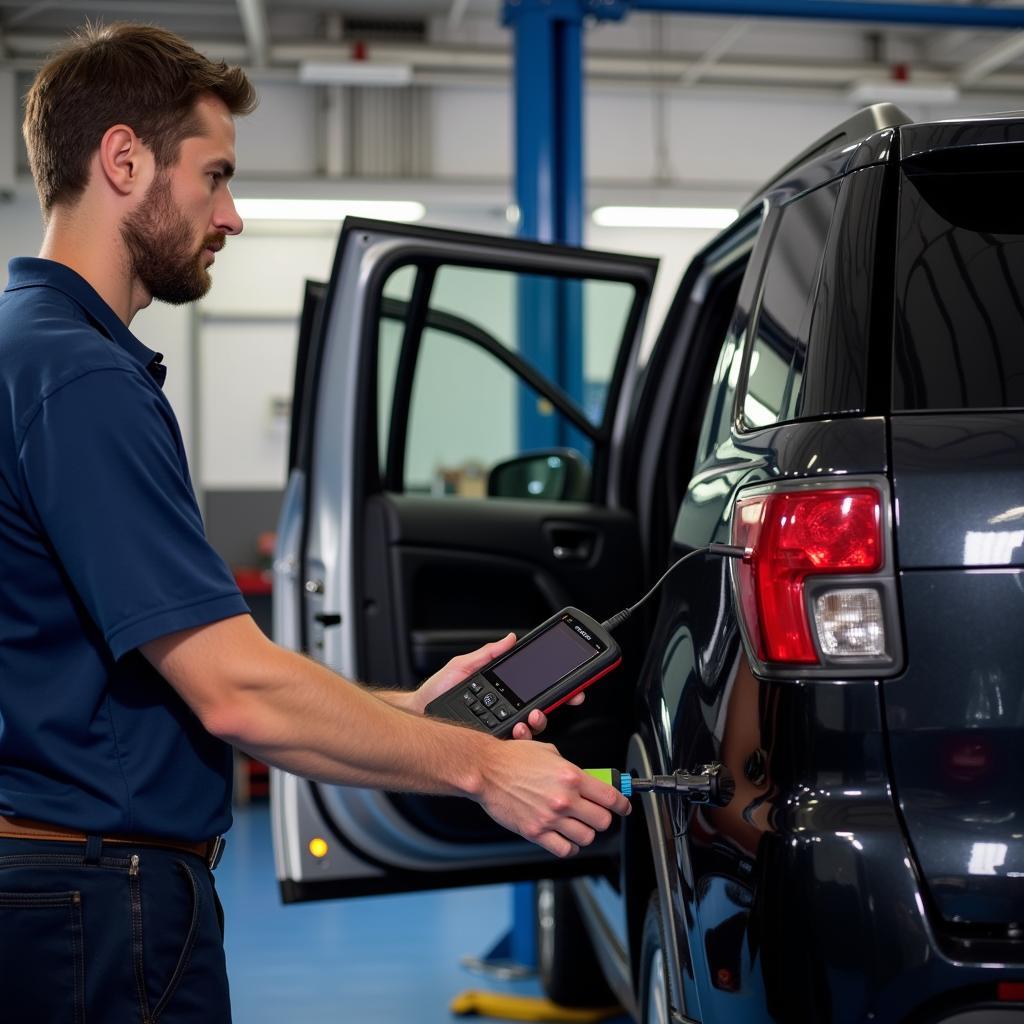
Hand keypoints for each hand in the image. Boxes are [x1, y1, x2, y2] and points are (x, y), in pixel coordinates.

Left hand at [411, 632, 584, 737]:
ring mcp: (499, 728)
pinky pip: (513, 745)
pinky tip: (517, 730)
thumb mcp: (464, 666)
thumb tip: (510, 639)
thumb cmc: (436, 690)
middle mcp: (505, 710)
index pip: (536, 690)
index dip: (559, 689)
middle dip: (553, 707)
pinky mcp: (491, 743)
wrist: (417, 711)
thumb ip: (488, 654)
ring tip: (528, 717)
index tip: (574, 687)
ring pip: (531, 730)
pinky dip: (521, 738)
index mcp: (503, 692)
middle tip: (548, 705)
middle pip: (541, 711)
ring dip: (536, 723)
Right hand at [475, 740, 630, 857]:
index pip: (610, 797)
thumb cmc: (513, 759)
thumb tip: (587, 779)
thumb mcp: (549, 753)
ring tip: (579, 827)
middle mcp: (564, 799)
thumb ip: (570, 769)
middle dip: (603, 819)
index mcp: (571, 776)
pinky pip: (564, 849)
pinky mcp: (536, 832)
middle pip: (602, 821)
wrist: (486, 771)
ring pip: (586, 837)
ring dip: (585, 833)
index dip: (622, 804)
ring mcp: (551, 818)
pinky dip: (569, 847)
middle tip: (597, 815)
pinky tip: (565, 839)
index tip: (623, 807)